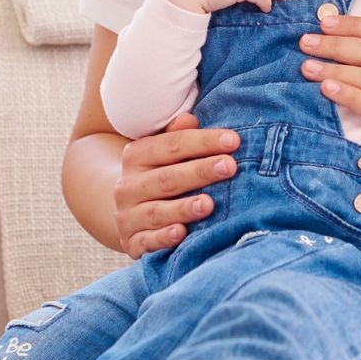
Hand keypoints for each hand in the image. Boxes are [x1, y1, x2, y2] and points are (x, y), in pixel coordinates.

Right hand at [112, 112, 238, 255]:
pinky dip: (163, 238)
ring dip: (184, 208)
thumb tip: (190, 118)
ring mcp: (127, 215)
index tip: (233, 140)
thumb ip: (178, 135)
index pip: (172, 145)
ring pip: (157, 211)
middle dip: (200, 171)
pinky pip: (147, 241)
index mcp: (135, 155)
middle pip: (167, 178)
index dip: (203, 141)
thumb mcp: (163, 151)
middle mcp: (128, 185)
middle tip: (230, 167)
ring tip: (210, 204)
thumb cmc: (158, 174)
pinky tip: (182, 233)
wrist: (128, 210)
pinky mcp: (131, 242)